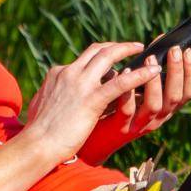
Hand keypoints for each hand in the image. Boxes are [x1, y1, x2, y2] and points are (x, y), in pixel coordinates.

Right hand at [21, 41, 160, 162]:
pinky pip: (120, 82)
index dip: (100, 58)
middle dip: (117, 46)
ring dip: (128, 50)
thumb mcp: (43, 104)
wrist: (36, 145)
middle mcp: (69, 73)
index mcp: (58, 74)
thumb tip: (56, 94)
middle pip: (97, 50)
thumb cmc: (39, 131)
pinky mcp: (91, 99)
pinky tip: (153, 72)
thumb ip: (54, 94)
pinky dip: (139, 75)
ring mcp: (80, 84)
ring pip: (108, 57)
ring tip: (143, 50)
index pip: (83, 60)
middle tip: (134, 46)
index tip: (113, 60)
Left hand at [80, 34, 190, 163]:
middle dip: (176, 71)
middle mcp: (157, 118)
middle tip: (174, 50)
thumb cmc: (120, 108)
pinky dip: (128, 91)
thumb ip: (151, 79)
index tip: (187, 51)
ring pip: (155, 105)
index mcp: (166, 109)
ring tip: (150, 59)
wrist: (97, 140)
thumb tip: (159, 48)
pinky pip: (127, 110)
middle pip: (175, 96)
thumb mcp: (142, 95)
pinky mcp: (120, 127)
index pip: (187, 92)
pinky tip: (126, 73)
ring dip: (154, 81)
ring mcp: (139, 124)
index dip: (190, 72)